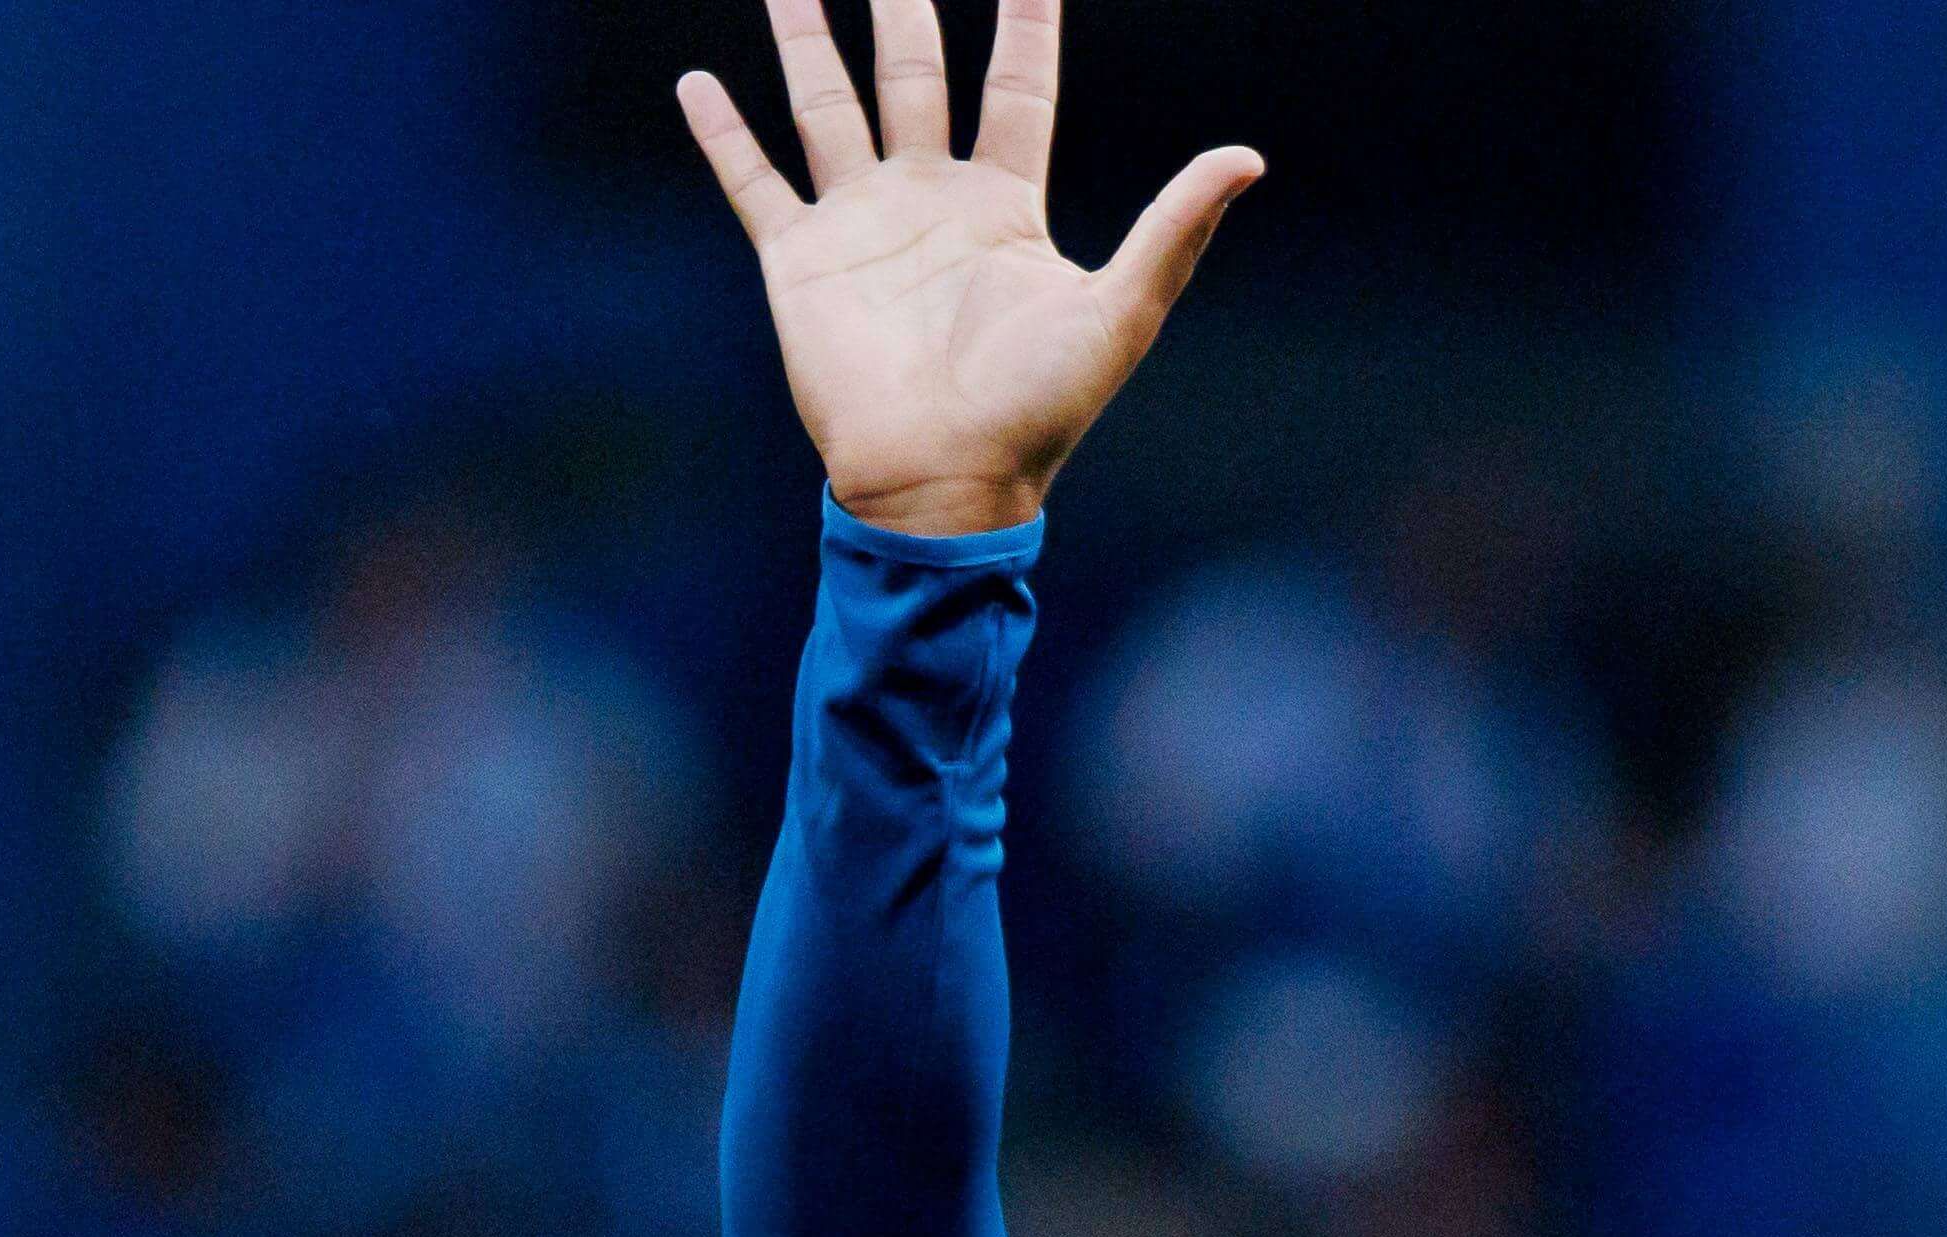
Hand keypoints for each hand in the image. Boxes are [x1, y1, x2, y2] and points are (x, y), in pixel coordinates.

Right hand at [681, 0, 1258, 537]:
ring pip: (827, 105)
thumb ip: (1175, 227)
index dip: (1027, 20)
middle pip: (913, 73)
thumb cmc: (1036, 408)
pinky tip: (698, 85)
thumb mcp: (1121, 311)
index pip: (1016, 85)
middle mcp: (928, 199)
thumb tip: (1247, 156)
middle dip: (902, 6)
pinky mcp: (801, 262)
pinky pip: (755, 183)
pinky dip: (723, 136)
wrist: (943, 480)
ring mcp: (860, 225)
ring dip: (805, 38)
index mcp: (1003, 203)